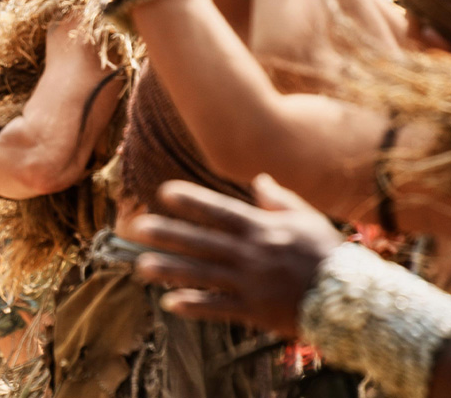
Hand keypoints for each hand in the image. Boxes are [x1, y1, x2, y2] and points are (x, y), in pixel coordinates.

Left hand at [127, 175, 344, 337]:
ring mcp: (251, 283)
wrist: (352, 299)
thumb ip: (278, 200)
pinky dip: (194, 306)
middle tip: (137, 227)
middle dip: (169, 234)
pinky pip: (219, 307)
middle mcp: (252, 254)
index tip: (164, 192)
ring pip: (203, 274)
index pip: (220, 211)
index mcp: (263, 229)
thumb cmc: (328, 254)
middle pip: (203, 241)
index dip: (192, 201)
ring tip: (141, 266)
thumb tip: (257, 179)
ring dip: (170, 270)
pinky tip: (169, 304)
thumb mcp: (307, 219)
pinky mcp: (254, 310)